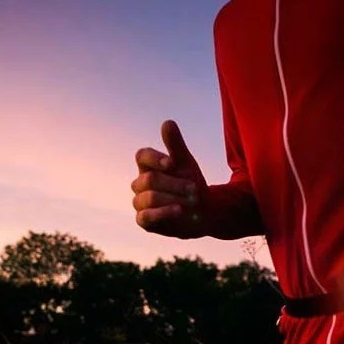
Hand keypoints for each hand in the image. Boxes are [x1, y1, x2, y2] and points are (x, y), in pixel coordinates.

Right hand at [131, 120, 208, 238]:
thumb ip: (176, 145)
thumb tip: (167, 122)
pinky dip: (163, 213)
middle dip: (175, 184)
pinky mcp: (143, 220)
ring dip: (173, 198)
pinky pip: (146, 216)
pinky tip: (179, 210)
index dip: (155, 158)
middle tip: (195, 189)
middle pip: (150, 179)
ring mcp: (140, 202)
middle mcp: (140, 183)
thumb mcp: (186, 163)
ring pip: (149, 197)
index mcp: (148, 166)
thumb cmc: (191, 184)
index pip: (142, 156)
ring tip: (193, 202)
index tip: (172, 163)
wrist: (204, 212)